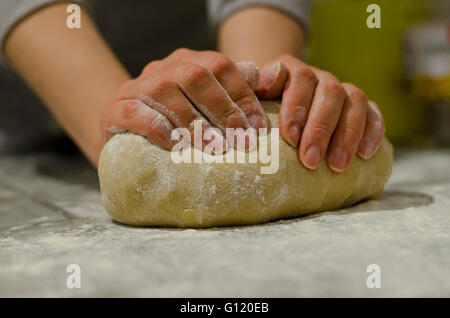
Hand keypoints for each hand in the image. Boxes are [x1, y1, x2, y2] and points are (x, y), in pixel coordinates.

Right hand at [101, 48, 266, 149]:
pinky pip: (136, 113)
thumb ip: (234, 90)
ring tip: (214, 148)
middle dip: (222, 108)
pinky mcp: (115, 109)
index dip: (242, 95)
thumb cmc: (176, 121)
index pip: (220, 66)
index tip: (256, 127)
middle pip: (196, 75)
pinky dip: (160, 130)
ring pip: (166, 91)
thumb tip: (268, 75)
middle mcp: (162, 68)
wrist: (126, 129)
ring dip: (194, 122)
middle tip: (239, 140)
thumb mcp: (204, 104)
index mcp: (187, 61)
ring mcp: (136, 86)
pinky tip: (177, 147)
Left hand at [256, 54, 384, 171]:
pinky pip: (373, 112)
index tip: (290, 139)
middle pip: (330, 93)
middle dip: (321, 129)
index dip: (297, 107)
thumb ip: (254, 90)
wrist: (281, 103)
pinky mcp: (361, 107)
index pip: (300, 80)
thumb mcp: (252, 98)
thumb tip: (268, 83)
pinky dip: (372, 132)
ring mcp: (343, 91)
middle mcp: (321, 77)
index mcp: (294, 70)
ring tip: (337, 166)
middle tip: (311, 161)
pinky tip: (365, 154)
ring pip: (355, 102)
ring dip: (347, 135)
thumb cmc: (262, 109)